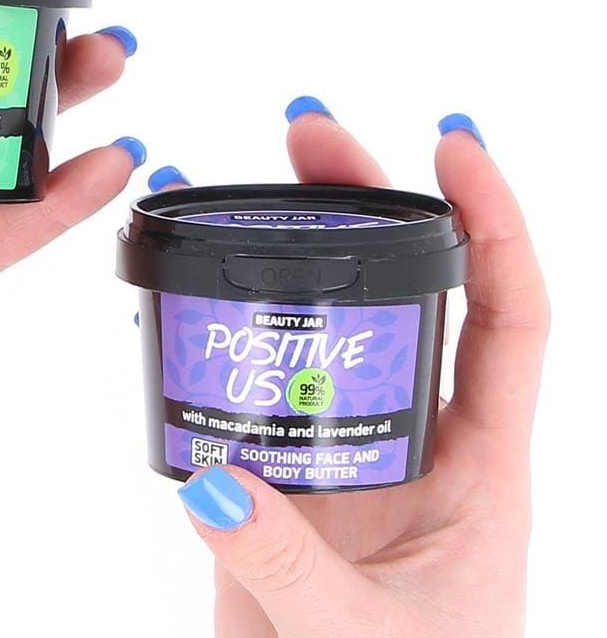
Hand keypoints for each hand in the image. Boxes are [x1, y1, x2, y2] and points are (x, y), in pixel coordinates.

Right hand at [152, 100, 547, 637]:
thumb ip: (290, 565)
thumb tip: (215, 481)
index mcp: (484, 468)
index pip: (514, 317)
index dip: (497, 223)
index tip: (455, 144)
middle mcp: (417, 437)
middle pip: (410, 287)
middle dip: (369, 200)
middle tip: (310, 135)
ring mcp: (343, 447)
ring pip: (327, 319)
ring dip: (294, 244)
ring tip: (250, 177)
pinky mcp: (278, 472)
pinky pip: (252, 378)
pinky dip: (222, 325)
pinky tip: (186, 281)